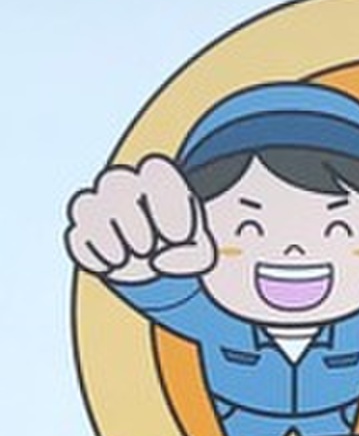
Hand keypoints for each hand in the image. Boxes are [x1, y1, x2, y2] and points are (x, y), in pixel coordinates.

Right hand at [66, 158, 212, 283]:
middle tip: (147, 248)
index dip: (167, 202)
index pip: (155, 170)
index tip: (182, 238)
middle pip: (113, 180)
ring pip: (85, 205)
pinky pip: (76, 237)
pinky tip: (113, 266)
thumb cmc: (185, 241)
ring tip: (125, 259)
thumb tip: (158, 262)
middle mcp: (125, 189)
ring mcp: (102, 211)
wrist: (162, 255)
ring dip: (104, 236)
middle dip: (130, 218)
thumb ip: (197, 253)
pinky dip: (92, 255)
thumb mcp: (205, 247)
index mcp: (160, 181)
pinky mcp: (87, 237)